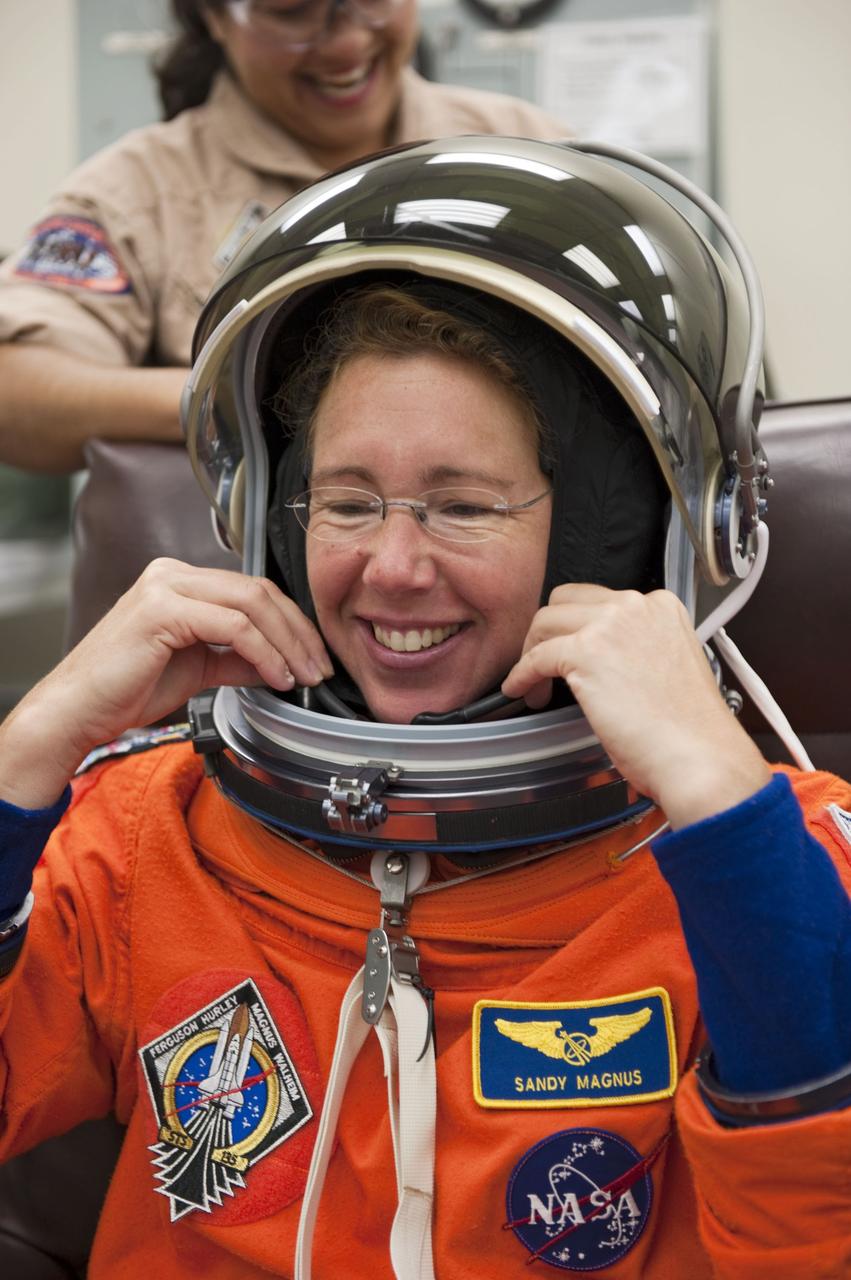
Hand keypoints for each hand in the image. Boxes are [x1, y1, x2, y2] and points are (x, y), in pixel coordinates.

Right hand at [0, 559, 334, 809]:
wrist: (78, 711)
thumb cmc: (125, 691)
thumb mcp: (197, 670)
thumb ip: (237, 660)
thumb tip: (281, 664)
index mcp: (180, 582)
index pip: (254, 590)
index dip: (293, 623)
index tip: (315, 657)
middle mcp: (173, 574)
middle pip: (260, 591)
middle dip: (299, 632)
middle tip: (320, 669)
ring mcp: (166, 587)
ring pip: (252, 603)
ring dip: (288, 643)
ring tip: (302, 677)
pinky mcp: (162, 610)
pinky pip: (233, 626)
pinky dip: (264, 653)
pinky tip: (276, 677)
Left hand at [502, 584, 770, 827]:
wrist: (698, 756)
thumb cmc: (689, 728)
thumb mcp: (669, 665)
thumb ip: (638, 648)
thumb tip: (601, 659)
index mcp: (661, 606)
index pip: (601, 600)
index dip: (578, 628)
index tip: (570, 651)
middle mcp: (636, 605)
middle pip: (566, 601)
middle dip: (549, 632)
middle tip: (544, 664)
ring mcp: (610, 625)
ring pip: (545, 622)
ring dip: (532, 652)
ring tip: (534, 685)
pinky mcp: (585, 652)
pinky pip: (536, 657)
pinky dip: (521, 674)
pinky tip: (521, 690)